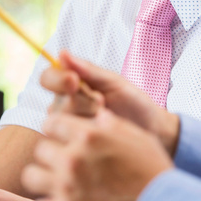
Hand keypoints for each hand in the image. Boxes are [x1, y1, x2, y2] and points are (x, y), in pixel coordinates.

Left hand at [22, 110, 173, 200]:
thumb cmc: (154, 173)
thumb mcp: (136, 137)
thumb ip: (110, 125)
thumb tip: (96, 115)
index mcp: (89, 134)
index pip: (51, 123)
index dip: (57, 132)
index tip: (62, 140)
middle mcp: (73, 157)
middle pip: (40, 149)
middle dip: (51, 156)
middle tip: (62, 167)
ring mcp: (66, 186)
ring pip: (31, 175)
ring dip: (43, 180)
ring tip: (55, 187)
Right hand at [41, 50, 179, 153]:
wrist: (153, 131)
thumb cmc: (134, 103)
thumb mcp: (113, 83)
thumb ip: (88, 70)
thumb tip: (62, 53)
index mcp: (72, 86)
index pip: (48, 78)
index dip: (56, 79)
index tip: (73, 80)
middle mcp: (65, 106)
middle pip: (55, 101)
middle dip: (80, 101)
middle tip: (101, 102)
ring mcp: (69, 128)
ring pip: (61, 122)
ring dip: (86, 117)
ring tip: (107, 118)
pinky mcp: (76, 146)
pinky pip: (70, 139)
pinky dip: (88, 133)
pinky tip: (103, 132)